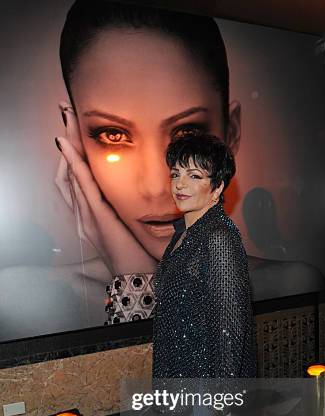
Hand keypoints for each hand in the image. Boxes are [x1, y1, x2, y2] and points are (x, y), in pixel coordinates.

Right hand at [54, 101, 155, 275]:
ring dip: (68, 145)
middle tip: (65, 112)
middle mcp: (86, 213)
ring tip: (65, 119)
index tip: (76, 127)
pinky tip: (68, 147)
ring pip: (72, 174)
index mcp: (94, 214)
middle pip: (70, 171)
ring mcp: (89, 216)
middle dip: (68, 140)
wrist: (137, 278)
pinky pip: (82, 188)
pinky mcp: (98, 218)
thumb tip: (142, 189)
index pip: (79, 177)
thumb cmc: (139, 254)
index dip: (75, 151)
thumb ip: (130, 207)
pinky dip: (74, 166)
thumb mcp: (133, 225)